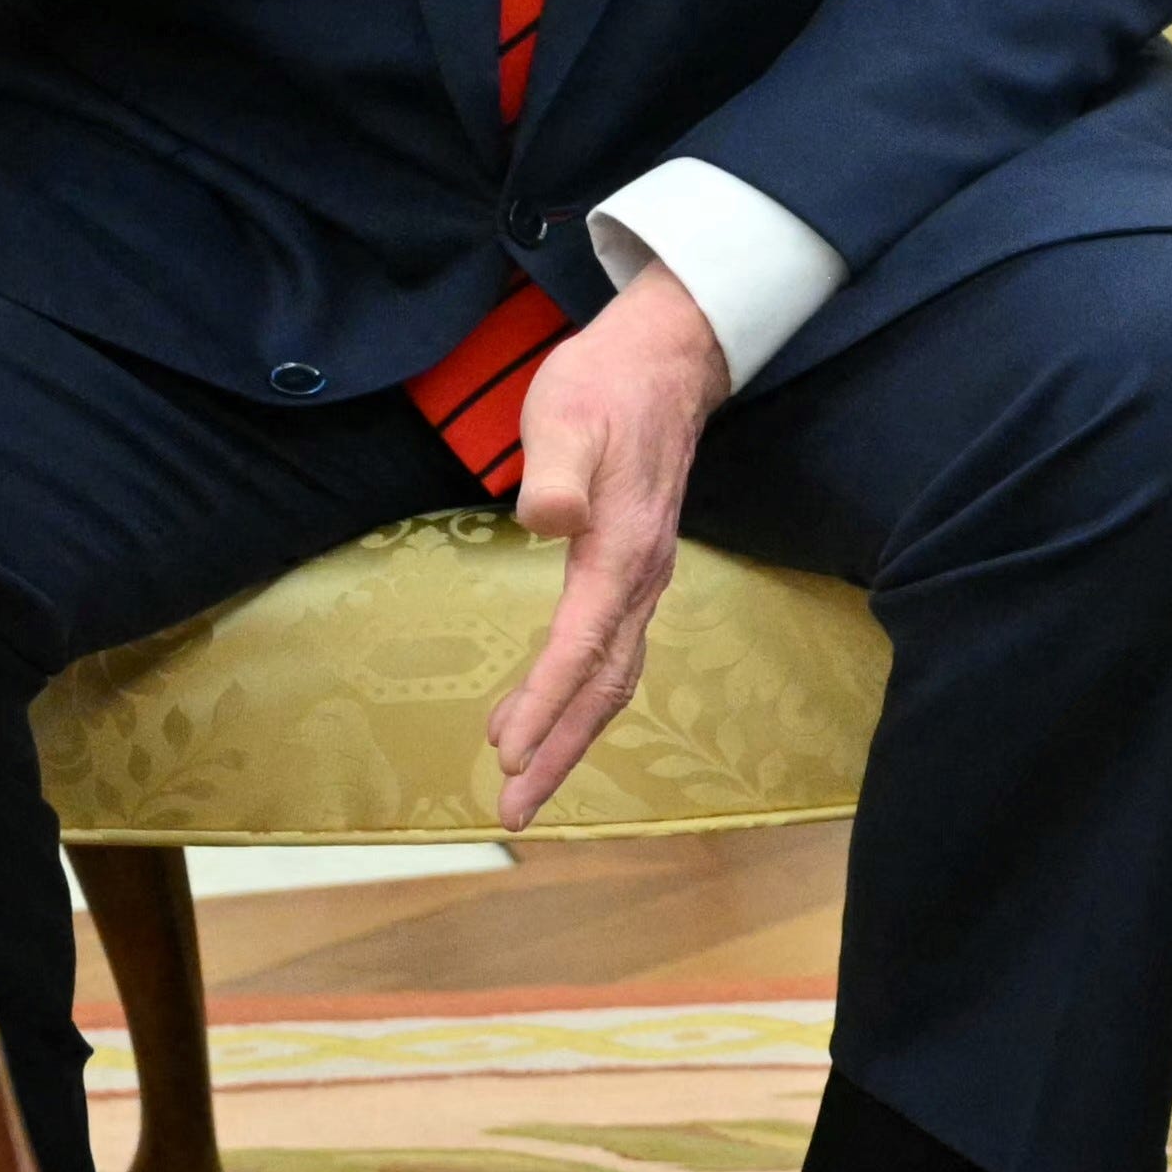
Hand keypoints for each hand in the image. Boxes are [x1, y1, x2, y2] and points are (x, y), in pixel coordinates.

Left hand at [479, 267, 727, 828]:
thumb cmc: (605, 385)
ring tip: (525, 782)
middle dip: (560, 750)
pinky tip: (553, 712)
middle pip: (606, 683)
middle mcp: (640, 577)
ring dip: (571, 734)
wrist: (666, 360)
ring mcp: (642, 577)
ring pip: (614, 675)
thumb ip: (558, 470)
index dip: (546, 702)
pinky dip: (582, 698)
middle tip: (512, 811)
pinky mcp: (633, 571)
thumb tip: (549, 520)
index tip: (505, 755)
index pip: (583, 644)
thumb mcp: (567, 415)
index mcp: (621, 550)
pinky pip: (612, 654)